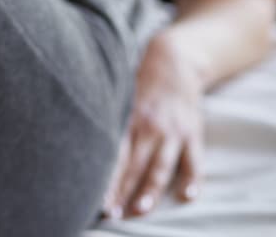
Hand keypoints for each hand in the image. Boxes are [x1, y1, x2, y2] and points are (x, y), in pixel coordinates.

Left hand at [102, 30, 204, 218]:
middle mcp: (148, 126)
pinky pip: (194, 159)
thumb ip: (109, 120)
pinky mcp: (192, 132)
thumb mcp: (120, 97)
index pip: (113, 155)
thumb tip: (82, 142)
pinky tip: (188, 196)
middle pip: (133, 165)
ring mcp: (171, 131)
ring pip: (160, 166)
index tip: (96, 200)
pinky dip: (193, 179)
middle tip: (112, 214)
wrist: (175, 60)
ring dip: (150, 190)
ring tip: (140, 210)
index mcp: (127, 119)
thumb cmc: (140, 83)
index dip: (105, 179)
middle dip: (121, 191)